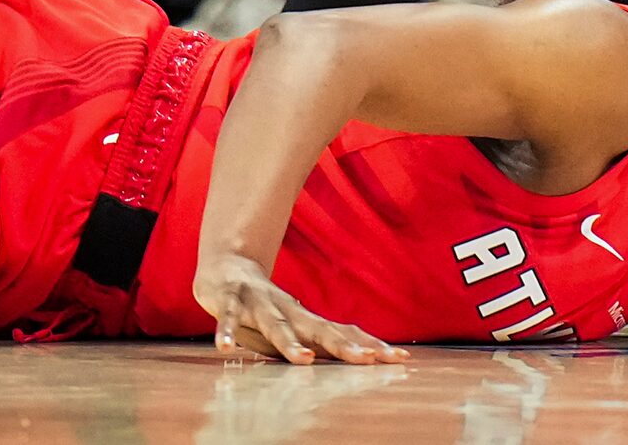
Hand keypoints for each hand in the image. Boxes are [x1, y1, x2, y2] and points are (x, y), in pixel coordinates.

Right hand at [195, 255, 407, 364]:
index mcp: (305, 320)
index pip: (344, 333)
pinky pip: (229, 317)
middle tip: (367, 359)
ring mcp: (259, 304)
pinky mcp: (229, 300)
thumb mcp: (296, 328)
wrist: (226, 267)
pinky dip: (226, 331)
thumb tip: (362, 357)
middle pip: (319, 330)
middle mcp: (288, 310)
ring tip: (304, 361)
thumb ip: (321, 343)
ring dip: (289, 343)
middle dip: (343, 346)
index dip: (371, 345)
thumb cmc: (266, 308)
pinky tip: (226, 348)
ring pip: (276, 325)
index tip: (401, 358)